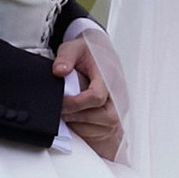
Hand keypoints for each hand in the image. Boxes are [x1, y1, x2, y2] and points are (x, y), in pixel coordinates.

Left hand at [59, 25, 123, 162]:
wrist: (102, 52)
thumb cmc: (90, 52)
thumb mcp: (74, 47)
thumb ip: (65, 57)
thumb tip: (59, 71)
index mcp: (109, 75)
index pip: (97, 97)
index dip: (76, 103)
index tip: (61, 101)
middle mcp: (119, 92)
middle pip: (106, 117)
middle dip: (80, 117)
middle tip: (62, 111)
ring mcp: (120, 105)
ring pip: (107, 126)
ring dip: (85, 125)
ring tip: (68, 114)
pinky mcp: (117, 114)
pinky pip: (107, 130)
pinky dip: (89, 128)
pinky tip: (76, 119)